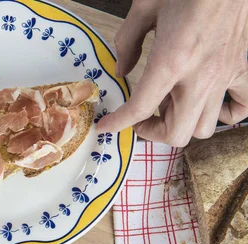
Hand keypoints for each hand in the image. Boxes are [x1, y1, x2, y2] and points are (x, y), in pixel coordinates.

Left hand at [96, 0, 247, 146]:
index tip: (106, 126)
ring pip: (205, 128)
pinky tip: (208, 104)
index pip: (140, 108)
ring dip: (182, 124)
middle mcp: (201, 76)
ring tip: (169, 105)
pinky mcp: (242, 67)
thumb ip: (127, 43)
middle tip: (140, 119)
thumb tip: (121, 70)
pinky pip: (241, 107)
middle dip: (153, 133)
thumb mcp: (144, 7)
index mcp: (171, 61)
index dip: (119, 123)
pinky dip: (225, 114)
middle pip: (177, 133)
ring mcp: (225, 75)